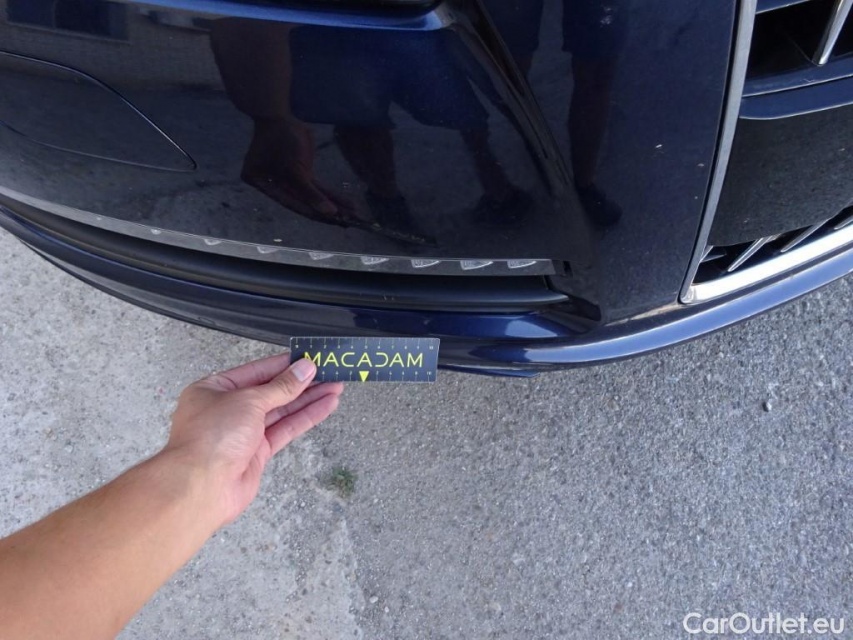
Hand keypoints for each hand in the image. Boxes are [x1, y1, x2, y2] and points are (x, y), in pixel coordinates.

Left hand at [164, 353, 342, 525]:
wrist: (202, 486)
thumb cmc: (211, 438)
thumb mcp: (248, 401)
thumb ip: (281, 387)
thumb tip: (304, 369)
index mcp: (214, 389)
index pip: (256, 371)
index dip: (284, 365)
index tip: (308, 359)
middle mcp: (228, 409)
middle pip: (271, 391)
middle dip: (301, 383)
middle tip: (328, 372)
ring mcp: (243, 432)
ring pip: (282, 411)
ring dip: (308, 399)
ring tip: (335, 387)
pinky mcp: (257, 453)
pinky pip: (285, 430)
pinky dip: (306, 418)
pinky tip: (325, 407)